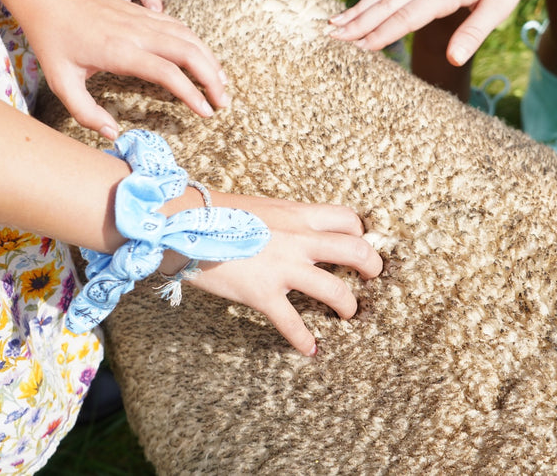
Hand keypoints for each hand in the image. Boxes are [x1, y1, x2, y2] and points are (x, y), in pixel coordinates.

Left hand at [3, 0, 228, 138]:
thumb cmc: (51, 38)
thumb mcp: (60, 82)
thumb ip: (86, 113)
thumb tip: (113, 134)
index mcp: (120, 51)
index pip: (168, 73)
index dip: (192, 94)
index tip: (205, 113)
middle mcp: (138, 32)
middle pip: (190, 52)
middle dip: (213, 78)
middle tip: (223, 103)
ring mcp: (142, 18)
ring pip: (189, 37)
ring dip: (210, 59)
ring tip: (221, 83)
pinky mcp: (142, 11)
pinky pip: (178, 26)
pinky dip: (197, 43)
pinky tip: (202, 58)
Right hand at [171, 196, 382, 355]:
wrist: (184, 223)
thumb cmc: (219, 213)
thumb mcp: (264, 207)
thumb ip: (287, 220)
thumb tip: (300, 230)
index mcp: (298, 215)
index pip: (348, 220)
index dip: (361, 234)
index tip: (360, 245)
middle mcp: (298, 240)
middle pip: (356, 251)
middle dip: (372, 267)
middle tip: (372, 277)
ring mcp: (283, 268)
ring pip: (335, 291)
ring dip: (348, 306)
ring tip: (348, 314)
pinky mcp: (263, 293)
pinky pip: (292, 323)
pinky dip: (304, 340)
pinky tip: (311, 350)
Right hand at [328, 0, 535, 65]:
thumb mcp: (500, 4)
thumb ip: (474, 33)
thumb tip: (453, 60)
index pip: (406, 18)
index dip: (382, 35)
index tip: (358, 48)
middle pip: (385, 6)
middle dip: (356, 23)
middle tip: (330, 38)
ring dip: (357, 11)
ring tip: (332, 24)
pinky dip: (370, 0)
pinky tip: (357, 10)